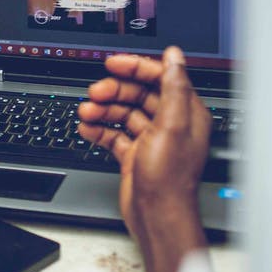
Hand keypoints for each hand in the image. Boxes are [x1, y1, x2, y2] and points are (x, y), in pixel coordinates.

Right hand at [77, 46, 219, 271]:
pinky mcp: (134, 154)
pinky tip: (87, 129)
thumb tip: (175, 55)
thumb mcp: (172, 125)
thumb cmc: (169, 178)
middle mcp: (169, 124)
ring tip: (86, 114)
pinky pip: (113, 134)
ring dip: (103, 110)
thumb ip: (173, 87)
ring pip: (123, 113)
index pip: (160, 78)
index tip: (112, 64)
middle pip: (137, 94)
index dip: (135, 68)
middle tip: (93, 94)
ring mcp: (150, 139)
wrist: (155, 215)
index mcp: (185, 112)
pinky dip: (99, 130)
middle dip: (113, 92)